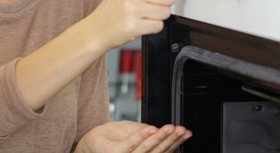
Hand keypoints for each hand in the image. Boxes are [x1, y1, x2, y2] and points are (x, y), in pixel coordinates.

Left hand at [76, 121, 191, 152]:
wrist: (94, 138)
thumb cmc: (116, 136)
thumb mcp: (137, 131)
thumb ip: (151, 134)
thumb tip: (169, 131)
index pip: (164, 150)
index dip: (176, 141)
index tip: (186, 132)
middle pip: (158, 151)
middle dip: (171, 139)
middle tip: (180, 130)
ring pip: (146, 149)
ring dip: (159, 138)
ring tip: (169, 128)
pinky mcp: (115, 152)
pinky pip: (130, 144)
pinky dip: (141, 136)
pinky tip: (150, 129)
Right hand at [88, 0, 175, 49]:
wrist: (98, 27)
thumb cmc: (115, 6)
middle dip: (164, 4)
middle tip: (149, 6)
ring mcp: (131, 9)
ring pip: (166, 12)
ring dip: (158, 17)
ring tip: (144, 15)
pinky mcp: (133, 26)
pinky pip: (159, 26)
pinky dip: (152, 27)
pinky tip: (141, 23)